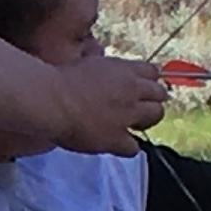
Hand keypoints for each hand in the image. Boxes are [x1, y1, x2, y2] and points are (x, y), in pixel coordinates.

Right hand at [53, 55, 169, 155]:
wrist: (51, 100)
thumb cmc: (60, 80)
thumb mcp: (88, 63)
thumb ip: (104, 67)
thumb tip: (103, 64)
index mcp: (124, 70)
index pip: (153, 72)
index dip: (148, 81)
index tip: (140, 88)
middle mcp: (132, 90)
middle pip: (160, 94)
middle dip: (152, 100)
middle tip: (137, 107)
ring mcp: (127, 115)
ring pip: (155, 116)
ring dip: (146, 120)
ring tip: (131, 125)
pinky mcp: (117, 138)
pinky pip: (134, 147)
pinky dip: (126, 146)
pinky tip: (115, 144)